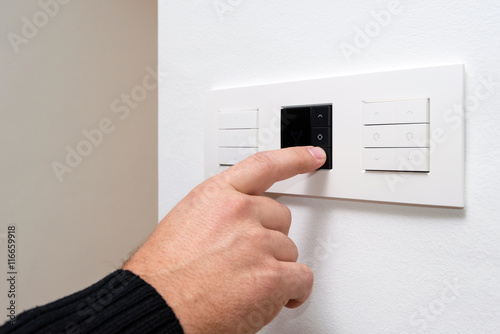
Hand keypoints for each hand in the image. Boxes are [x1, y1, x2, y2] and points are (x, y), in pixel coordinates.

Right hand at [123, 146, 326, 333]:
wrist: (156, 310)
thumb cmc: (162, 276)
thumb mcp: (183, 224)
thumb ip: (216, 214)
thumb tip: (235, 222)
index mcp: (215, 196)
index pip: (264, 166)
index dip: (294, 158)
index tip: (313, 156)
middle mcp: (239, 212)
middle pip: (280, 217)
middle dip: (269, 238)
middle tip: (246, 259)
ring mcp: (257, 242)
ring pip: (289, 250)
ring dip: (275, 267)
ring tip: (245, 283)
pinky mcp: (271, 275)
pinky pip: (302, 278)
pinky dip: (293, 292)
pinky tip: (274, 298)